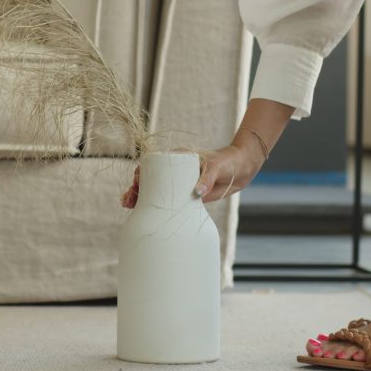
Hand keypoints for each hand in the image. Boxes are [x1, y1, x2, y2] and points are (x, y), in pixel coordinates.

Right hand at [119, 145, 264, 208]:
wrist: (241, 169)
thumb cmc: (227, 162)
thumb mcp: (217, 167)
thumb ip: (207, 178)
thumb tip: (197, 193)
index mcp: (177, 159)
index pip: (154, 164)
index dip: (142, 172)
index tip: (137, 180)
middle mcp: (174, 172)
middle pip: (149, 179)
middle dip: (136, 188)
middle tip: (129, 199)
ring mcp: (178, 186)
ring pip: (154, 192)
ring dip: (139, 198)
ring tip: (128, 205)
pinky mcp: (186, 198)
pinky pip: (167, 202)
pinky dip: (154, 207)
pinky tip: (141, 212)